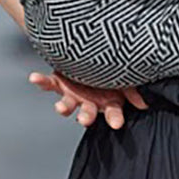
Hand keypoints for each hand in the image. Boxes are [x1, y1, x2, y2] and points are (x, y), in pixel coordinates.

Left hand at [28, 70, 147, 128]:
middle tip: (85, 119)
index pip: (113, 113)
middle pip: (88, 113)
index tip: (117, 123)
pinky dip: (40, 81)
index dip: (114, 118)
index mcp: (108, 101)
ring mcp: (73, 93)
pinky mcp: (59, 82)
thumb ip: (133, 90)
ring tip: (60, 107)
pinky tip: (34, 78)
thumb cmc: (111, 69)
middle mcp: (89, 101)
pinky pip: (48, 83)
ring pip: (67, 103)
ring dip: (63, 106)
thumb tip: (145, 102)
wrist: (90, 54)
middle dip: (86, 116)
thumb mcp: (126, 79)